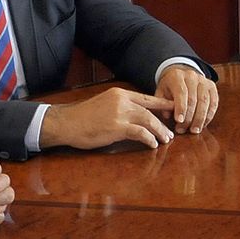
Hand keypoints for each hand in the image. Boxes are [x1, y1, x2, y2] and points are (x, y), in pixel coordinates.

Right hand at [42, 87, 176, 149]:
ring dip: (160, 131)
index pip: (147, 98)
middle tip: (171, 132)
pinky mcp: (117, 127)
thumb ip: (121, 107)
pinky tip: (152, 144)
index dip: (162, 105)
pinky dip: (148, 139)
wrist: (66, 123)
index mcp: (120, 94)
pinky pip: (139, 133)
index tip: (174, 110)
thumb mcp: (105, 104)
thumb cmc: (83, 117)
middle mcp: (122, 101)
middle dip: (163, 122)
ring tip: (166, 140)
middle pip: (151, 111)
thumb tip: (137, 116)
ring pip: (148, 121)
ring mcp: (120, 113)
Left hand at [155, 64, 218, 134]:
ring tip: (194, 130)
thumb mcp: (161, 93)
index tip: (178, 121)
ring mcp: (204, 81)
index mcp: (177, 76)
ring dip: (200, 118)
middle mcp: (192, 76)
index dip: (181, 107)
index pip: (181, 92)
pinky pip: (214, 103)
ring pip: (205, 101)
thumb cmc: (169, 87)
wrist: (181, 76)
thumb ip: (162, 104)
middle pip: (193, 99)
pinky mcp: (212, 87)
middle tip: (183, 130)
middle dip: (189, 117)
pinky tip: (203, 124)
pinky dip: (209, 115)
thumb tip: (168, 116)